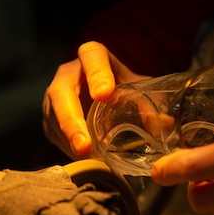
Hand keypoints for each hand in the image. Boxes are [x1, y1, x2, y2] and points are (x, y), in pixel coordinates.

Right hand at [42, 41, 148, 158]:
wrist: (102, 95)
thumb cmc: (121, 87)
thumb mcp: (136, 88)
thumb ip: (149, 102)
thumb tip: (163, 123)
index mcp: (93, 57)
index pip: (92, 56)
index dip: (96, 74)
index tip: (104, 95)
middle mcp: (68, 74)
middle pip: (61, 91)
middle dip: (71, 119)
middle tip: (85, 144)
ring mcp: (55, 97)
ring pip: (54, 116)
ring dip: (69, 138)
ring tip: (85, 156)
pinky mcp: (50, 118)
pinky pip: (54, 133)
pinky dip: (67, 147)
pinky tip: (82, 158)